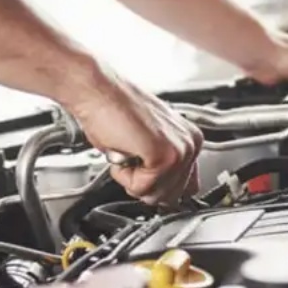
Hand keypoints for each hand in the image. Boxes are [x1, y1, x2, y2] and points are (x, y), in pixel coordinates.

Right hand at [64, 70, 203, 205]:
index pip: (186, 188)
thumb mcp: (144, 143)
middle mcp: (191, 144)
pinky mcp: (164, 155)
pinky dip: (124, 175)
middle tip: (131, 156)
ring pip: (155, 195)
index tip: (143, 170)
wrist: (97, 91)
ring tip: (127, 150)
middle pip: (170, 197)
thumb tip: (164, 194)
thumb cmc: (112, 111)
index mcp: (190, 139)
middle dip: (143, 184)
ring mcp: (179, 150)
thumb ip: (161, 167)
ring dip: (132, 179)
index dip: (158, 187)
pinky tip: (123, 150)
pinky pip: (142, 188)